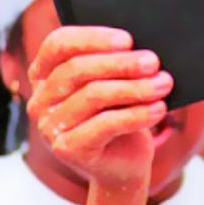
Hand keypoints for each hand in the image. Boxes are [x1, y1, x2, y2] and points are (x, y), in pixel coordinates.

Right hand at [26, 27, 172, 187]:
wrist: (122, 166)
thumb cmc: (118, 116)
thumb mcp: (112, 84)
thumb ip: (112, 64)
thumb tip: (138, 48)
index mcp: (43, 75)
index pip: (58, 44)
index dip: (92, 38)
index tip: (127, 39)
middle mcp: (40, 100)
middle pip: (77, 69)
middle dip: (120, 63)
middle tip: (152, 62)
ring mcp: (50, 127)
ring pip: (94, 95)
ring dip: (134, 87)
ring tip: (163, 84)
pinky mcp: (68, 149)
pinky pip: (106, 124)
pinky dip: (137, 114)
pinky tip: (158, 109)